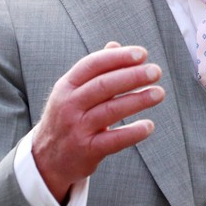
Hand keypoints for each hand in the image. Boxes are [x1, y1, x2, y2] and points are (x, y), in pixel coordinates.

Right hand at [32, 42, 164, 202]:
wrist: (46, 160)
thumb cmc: (69, 118)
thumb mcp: (74, 93)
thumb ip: (95, 71)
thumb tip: (115, 45)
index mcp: (66, 86)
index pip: (92, 64)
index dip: (118, 57)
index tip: (142, 54)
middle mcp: (68, 106)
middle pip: (103, 85)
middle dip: (132, 76)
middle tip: (156, 71)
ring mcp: (76, 129)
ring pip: (110, 110)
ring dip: (138, 100)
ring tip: (159, 93)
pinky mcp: (86, 151)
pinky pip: (113, 140)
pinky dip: (133, 132)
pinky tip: (149, 126)